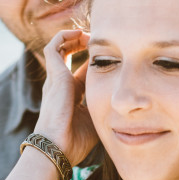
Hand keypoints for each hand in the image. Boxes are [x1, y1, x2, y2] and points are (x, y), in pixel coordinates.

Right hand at [35, 29, 97, 165]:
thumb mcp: (97, 121)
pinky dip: (64, 36)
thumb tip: (125, 107)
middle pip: (68, 56)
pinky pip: (53, 46)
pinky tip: (80, 34)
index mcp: (72, 96)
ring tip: (88, 34)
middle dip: (82, 45)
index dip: (93, 63)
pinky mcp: (54, 74)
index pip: (81, 72)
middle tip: (98, 40)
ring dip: (73, 37)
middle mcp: (61, 84)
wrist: (57, 145)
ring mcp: (56, 78)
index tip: (110, 55)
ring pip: (58, 48)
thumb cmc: (76, 140)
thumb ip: (107, 109)